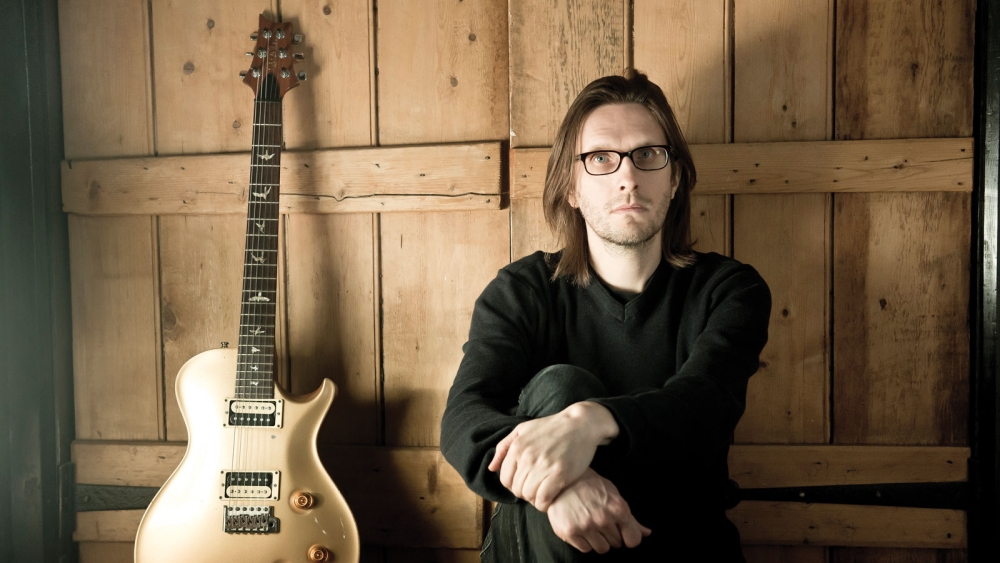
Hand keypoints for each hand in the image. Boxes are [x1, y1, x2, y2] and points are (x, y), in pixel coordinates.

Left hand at [488, 401, 617, 510]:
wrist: (580, 424)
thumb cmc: (551, 427)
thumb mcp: (523, 430)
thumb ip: (504, 447)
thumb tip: (491, 468)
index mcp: (517, 447)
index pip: (505, 479)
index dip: (514, 485)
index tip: (525, 483)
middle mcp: (527, 457)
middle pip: (517, 489)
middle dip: (525, 493)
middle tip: (536, 488)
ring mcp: (543, 466)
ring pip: (529, 496)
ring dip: (535, 499)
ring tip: (543, 492)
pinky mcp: (559, 474)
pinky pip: (543, 499)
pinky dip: (544, 504)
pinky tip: (549, 499)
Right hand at [547, 468, 650, 553]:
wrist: (561, 480)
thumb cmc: (589, 486)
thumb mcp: (613, 495)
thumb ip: (630, 518)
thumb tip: (646, 533)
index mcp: (618, 509)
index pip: (634, 539)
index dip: (628, 536)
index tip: (622, 532)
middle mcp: (603, 519)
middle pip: (617, 543)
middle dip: (611, 535)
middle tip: (600, 521)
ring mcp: (586, 526)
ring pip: (602, 549)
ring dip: (598, 540)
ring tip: (590, 525)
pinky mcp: (570, 532)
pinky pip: (585, 549)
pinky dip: (584, 541)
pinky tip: (580, 527)